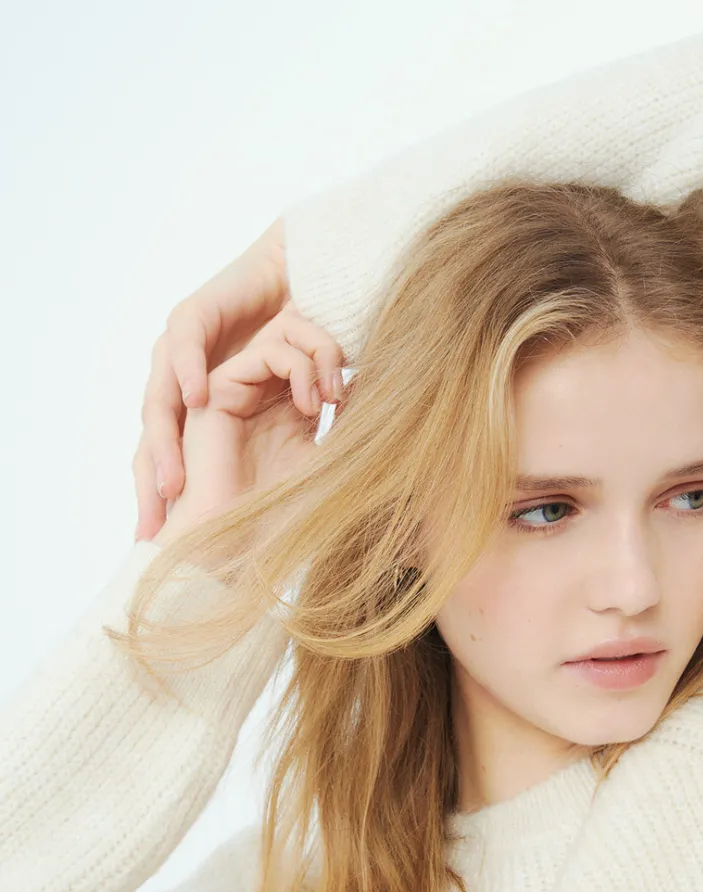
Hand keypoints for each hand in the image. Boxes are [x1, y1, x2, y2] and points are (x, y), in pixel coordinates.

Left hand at [132, 216, 346, 540]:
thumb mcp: (286, 414)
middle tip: (158, 528)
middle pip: (153, 443)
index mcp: (196, 413)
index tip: (167, 549)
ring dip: (163, 442)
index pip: (171, 464)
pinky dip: (188, 371)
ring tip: (169, 481)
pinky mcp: (193, 315)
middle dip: (153, 488)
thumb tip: (295, 508)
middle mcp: (178, 385)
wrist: (300, 282)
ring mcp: (179, 351)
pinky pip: (184, 344)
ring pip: (159, 401)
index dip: (166, 504)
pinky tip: (197, 397)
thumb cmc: (298, 352)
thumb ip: (284, 449)